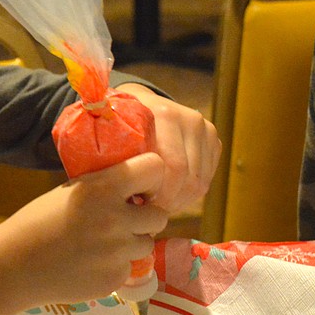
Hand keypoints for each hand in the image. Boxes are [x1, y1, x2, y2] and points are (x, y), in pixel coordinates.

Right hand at [0, 152, 167, 306]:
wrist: (14, 266)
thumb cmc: (36, 223)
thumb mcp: (69, 192)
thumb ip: (103, 187)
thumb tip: (135, 187)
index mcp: (102, 189)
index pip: (155, 168)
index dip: (149, 178)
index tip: (138, 188)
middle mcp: (117, 219)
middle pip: (160, 215)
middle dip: (144, 217)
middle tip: (123, 220)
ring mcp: (118, 253)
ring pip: (147, 243)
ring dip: (131, 243)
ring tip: (101, 244)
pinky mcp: (115, 278)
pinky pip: (129, 267)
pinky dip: (114, 266)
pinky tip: (89, 263)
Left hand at [114, 83, 219, 213]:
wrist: (141, 103)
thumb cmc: (118, 123)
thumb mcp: (107, 130)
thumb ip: (103, 146)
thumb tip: (101, 181)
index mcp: (164, 114)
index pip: (173, 167)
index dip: (158, 195)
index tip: (137, 205)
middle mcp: (190, 120)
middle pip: (189, 180)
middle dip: (168, 202)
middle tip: (146, 211)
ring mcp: (205, 130)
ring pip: (200, 184)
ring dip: (177, 201)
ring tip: (154, 204)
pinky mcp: (213, 141)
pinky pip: (205, 181)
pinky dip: (187, 195)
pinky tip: (167, 195)